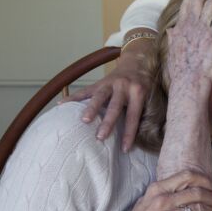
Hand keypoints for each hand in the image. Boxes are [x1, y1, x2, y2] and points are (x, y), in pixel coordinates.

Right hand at [62, 33, 153, 150]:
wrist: (137, 61)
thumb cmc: (144, 84)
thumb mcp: (150, 95)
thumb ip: (145, 111)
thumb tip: (144, 135)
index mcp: (138, 92)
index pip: (133, 116)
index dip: (129, 133)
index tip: (125, 148)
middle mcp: (123, 86)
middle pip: (115, 106)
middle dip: (108, 122)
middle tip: (100, 137)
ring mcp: (109, 83)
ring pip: (99, 96)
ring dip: (91, 109)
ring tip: (83, 121)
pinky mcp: (99, 82)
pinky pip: (85, 91)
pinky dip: (73, 98)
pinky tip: (61, 105)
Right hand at [165, 0, 211, 94]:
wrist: (188, 81)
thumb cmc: (182, 71)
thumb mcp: (172, 52)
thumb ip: (173, 38)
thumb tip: (171, 30)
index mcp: (180, 28)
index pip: (186, 5)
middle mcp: (190, 26)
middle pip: (198, 0)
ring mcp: (202, 30)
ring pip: (211, 5)